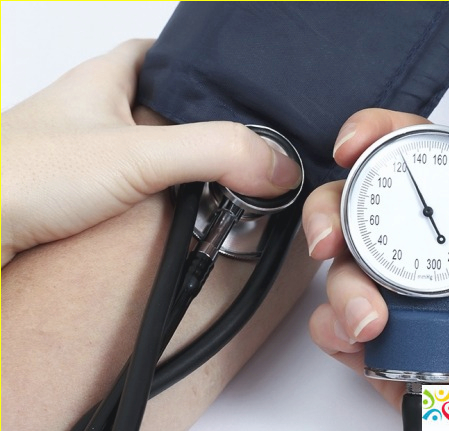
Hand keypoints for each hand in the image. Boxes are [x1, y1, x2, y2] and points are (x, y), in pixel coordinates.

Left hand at [0, 39, 300, 266]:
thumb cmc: (17, 176)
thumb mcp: (135, 154)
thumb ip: (214, 152)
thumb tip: (277, 164)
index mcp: (105, 79)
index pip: (160, 54)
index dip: (200, 66)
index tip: (235, 86)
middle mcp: (92, 111)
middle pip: (161, 104)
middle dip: (199, 124)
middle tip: (235, 145)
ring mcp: (82, 153)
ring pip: (146, 148)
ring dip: (179, 166)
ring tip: (218, 182)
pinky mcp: (75, 194)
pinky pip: (130, 185)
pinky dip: (157, 197)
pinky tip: (174, 214)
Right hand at [303, 72, 448, 407]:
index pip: (402, 158)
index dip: (368, 140)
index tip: (351, 146)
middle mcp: (423, 249)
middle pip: (353, 207)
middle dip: (329, 216)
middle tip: (332, 240)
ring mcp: (398, 295)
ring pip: (336, 267)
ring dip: (345, 290)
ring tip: (377, 319)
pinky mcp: (377, 340)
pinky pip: (331, 320)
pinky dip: (337, 328)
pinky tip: (367, 339)